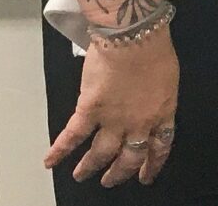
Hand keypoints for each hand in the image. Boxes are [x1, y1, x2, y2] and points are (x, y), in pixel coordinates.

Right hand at [47, 35, 179, 186]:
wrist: (133, 36)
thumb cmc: (154, 47)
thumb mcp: (167, 77)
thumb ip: (158, 96)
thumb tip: (150, 101)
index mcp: (162, 113)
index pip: (160, 147)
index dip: (152, 163)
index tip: (145, 175)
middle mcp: (138, 124)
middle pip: (130, 156)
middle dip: (120, 172)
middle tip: (110, 181)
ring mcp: (113, 120)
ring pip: (102, 152)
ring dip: (90, 166)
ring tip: (81, 175)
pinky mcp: (89, 110)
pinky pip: (73, 135)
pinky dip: (60, 150)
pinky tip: (50, 162)